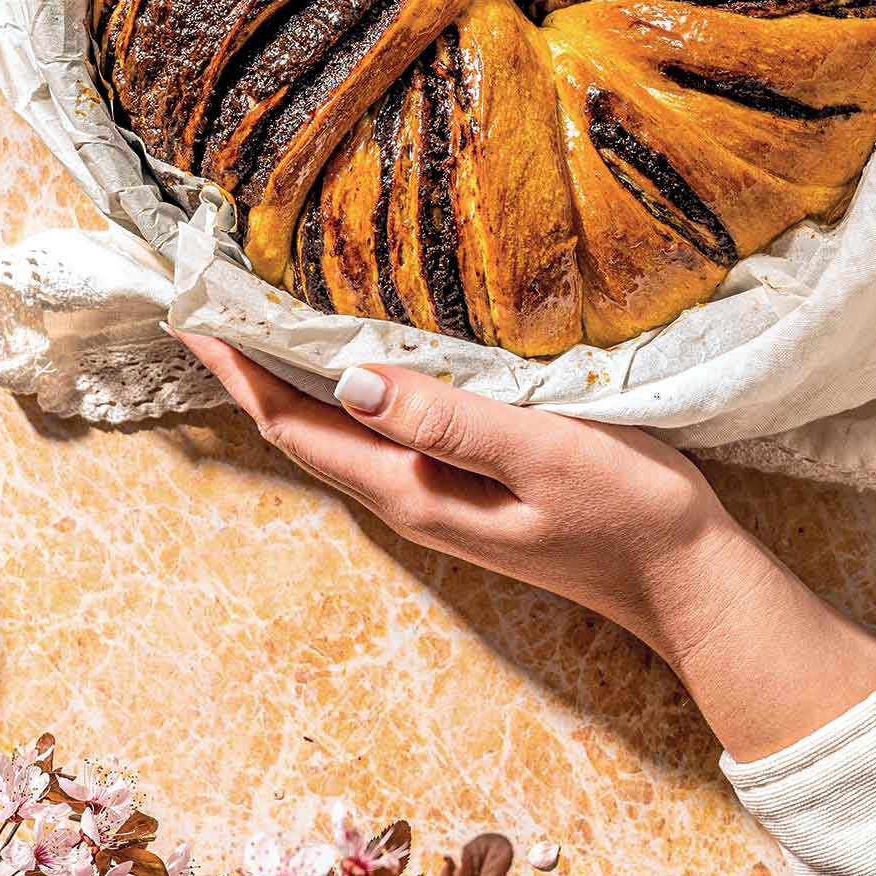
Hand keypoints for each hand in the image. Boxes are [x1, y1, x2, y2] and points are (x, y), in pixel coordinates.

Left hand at [180, 335, 875, 760]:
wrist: (685, 578)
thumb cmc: (626, 511)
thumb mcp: (540, 454)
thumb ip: (447, 420)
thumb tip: (348, 377)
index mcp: (411, 489)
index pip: (294, 424)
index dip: (236, 369)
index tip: (190, 309)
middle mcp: (406, 496)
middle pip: (298, 428)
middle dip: (244, 367)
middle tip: (201, 297)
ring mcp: (432, 493)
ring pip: (333, 430)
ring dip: (286, 377)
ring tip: (250, 316)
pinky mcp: (461, 482)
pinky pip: (376, 430)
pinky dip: (342, 387)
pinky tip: (348, 355)